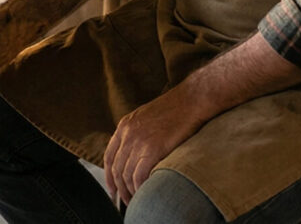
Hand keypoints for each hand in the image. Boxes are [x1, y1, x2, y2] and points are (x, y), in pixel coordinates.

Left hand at [103, 86, 204, 205]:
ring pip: (126, 175)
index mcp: (125, 125)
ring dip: (131, 192)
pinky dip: (140, 188)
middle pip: (116, 169)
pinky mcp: (152, 149)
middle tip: (128, 201)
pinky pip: (139, 176)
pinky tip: (146, 193)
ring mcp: (139, 141)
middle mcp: (128, 133)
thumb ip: (137, 133)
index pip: (109, 156)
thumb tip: (135, 154)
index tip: (113, 189)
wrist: (191, 100)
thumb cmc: (176, 109)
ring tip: (138, 200)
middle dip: (120, 189)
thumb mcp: (147, 118)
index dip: (108, 176)